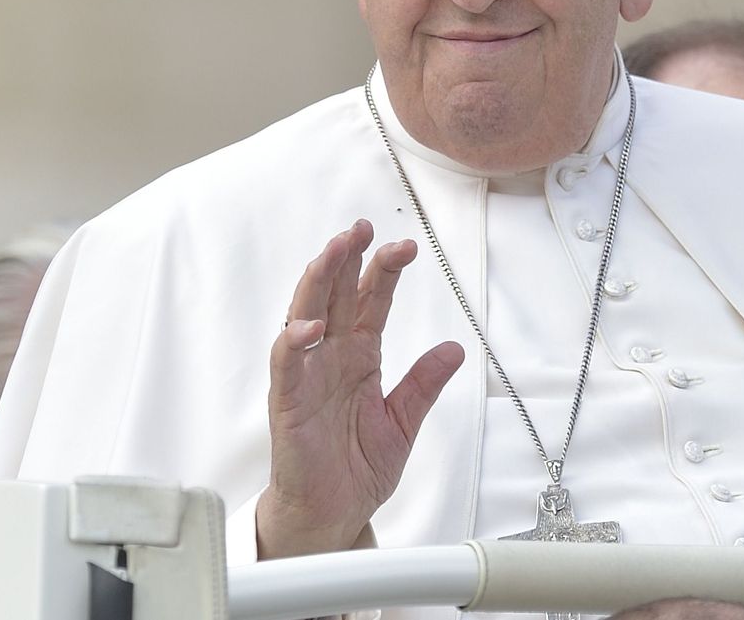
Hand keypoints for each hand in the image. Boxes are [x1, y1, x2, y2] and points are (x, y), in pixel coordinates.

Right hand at [256, 219, 464, 558]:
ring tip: (333, 251)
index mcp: (358, 356)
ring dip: (317, 283)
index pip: (369, 301)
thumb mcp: (404, 421)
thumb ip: (424, 384)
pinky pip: (288, 368)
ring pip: (306, 317)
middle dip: (346, 259)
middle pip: (335, 296)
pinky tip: (309, 326)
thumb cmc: (357, 468)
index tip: (405, 246)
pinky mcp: (288, 405)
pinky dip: (294, 344)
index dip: (383, 271)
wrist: (333, 515)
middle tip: (362, 227)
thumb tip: (455, 349)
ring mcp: (307, 378)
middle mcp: (330, 358)